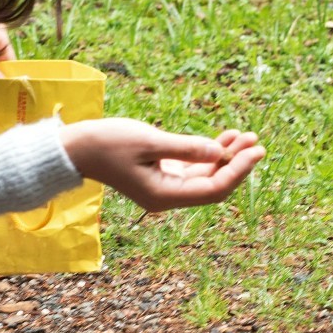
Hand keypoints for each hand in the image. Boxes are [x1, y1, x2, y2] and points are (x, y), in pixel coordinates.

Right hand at [60, 120, 264, 212]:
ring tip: (245, 136)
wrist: (75, 148)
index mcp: (163, 196)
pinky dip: (208, 154)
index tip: (256, 150)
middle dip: (236, 163)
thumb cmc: (107, 143)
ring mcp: (164, 187)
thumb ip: (187, 148)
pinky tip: (224, 139)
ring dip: (225, 156)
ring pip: (205, 176)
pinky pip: (192, 169)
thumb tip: (219, 153)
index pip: (213, 189)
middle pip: (213, 185)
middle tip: (256, 141)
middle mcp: (167, 197)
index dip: (239, 171)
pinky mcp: (160, 175)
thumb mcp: (150, 141)